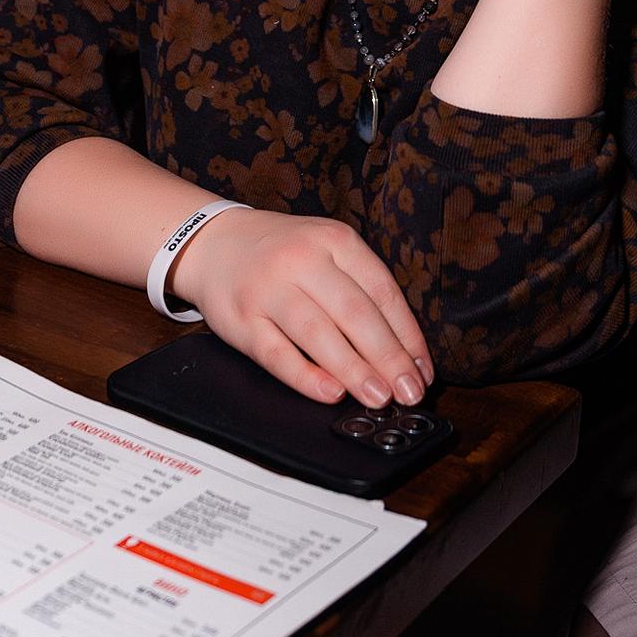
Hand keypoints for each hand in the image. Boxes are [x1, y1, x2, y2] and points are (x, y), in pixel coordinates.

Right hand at [169, 207, 433, 406]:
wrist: (214, 242)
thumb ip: (360, 289)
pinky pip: (277, 354)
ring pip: (318, 333)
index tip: (422, 369)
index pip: (382, 291)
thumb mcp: (326, 250)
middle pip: (355, 313)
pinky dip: (306, 376)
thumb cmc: (282, 253)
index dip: (407, 335)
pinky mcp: (241, 319)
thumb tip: (403, 351)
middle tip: (409, 391)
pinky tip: (330, 392)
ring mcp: (269, 289)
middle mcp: (302, 260)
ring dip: (354, 370)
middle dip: (388, 358)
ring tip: (378, 396)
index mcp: (333, 240)